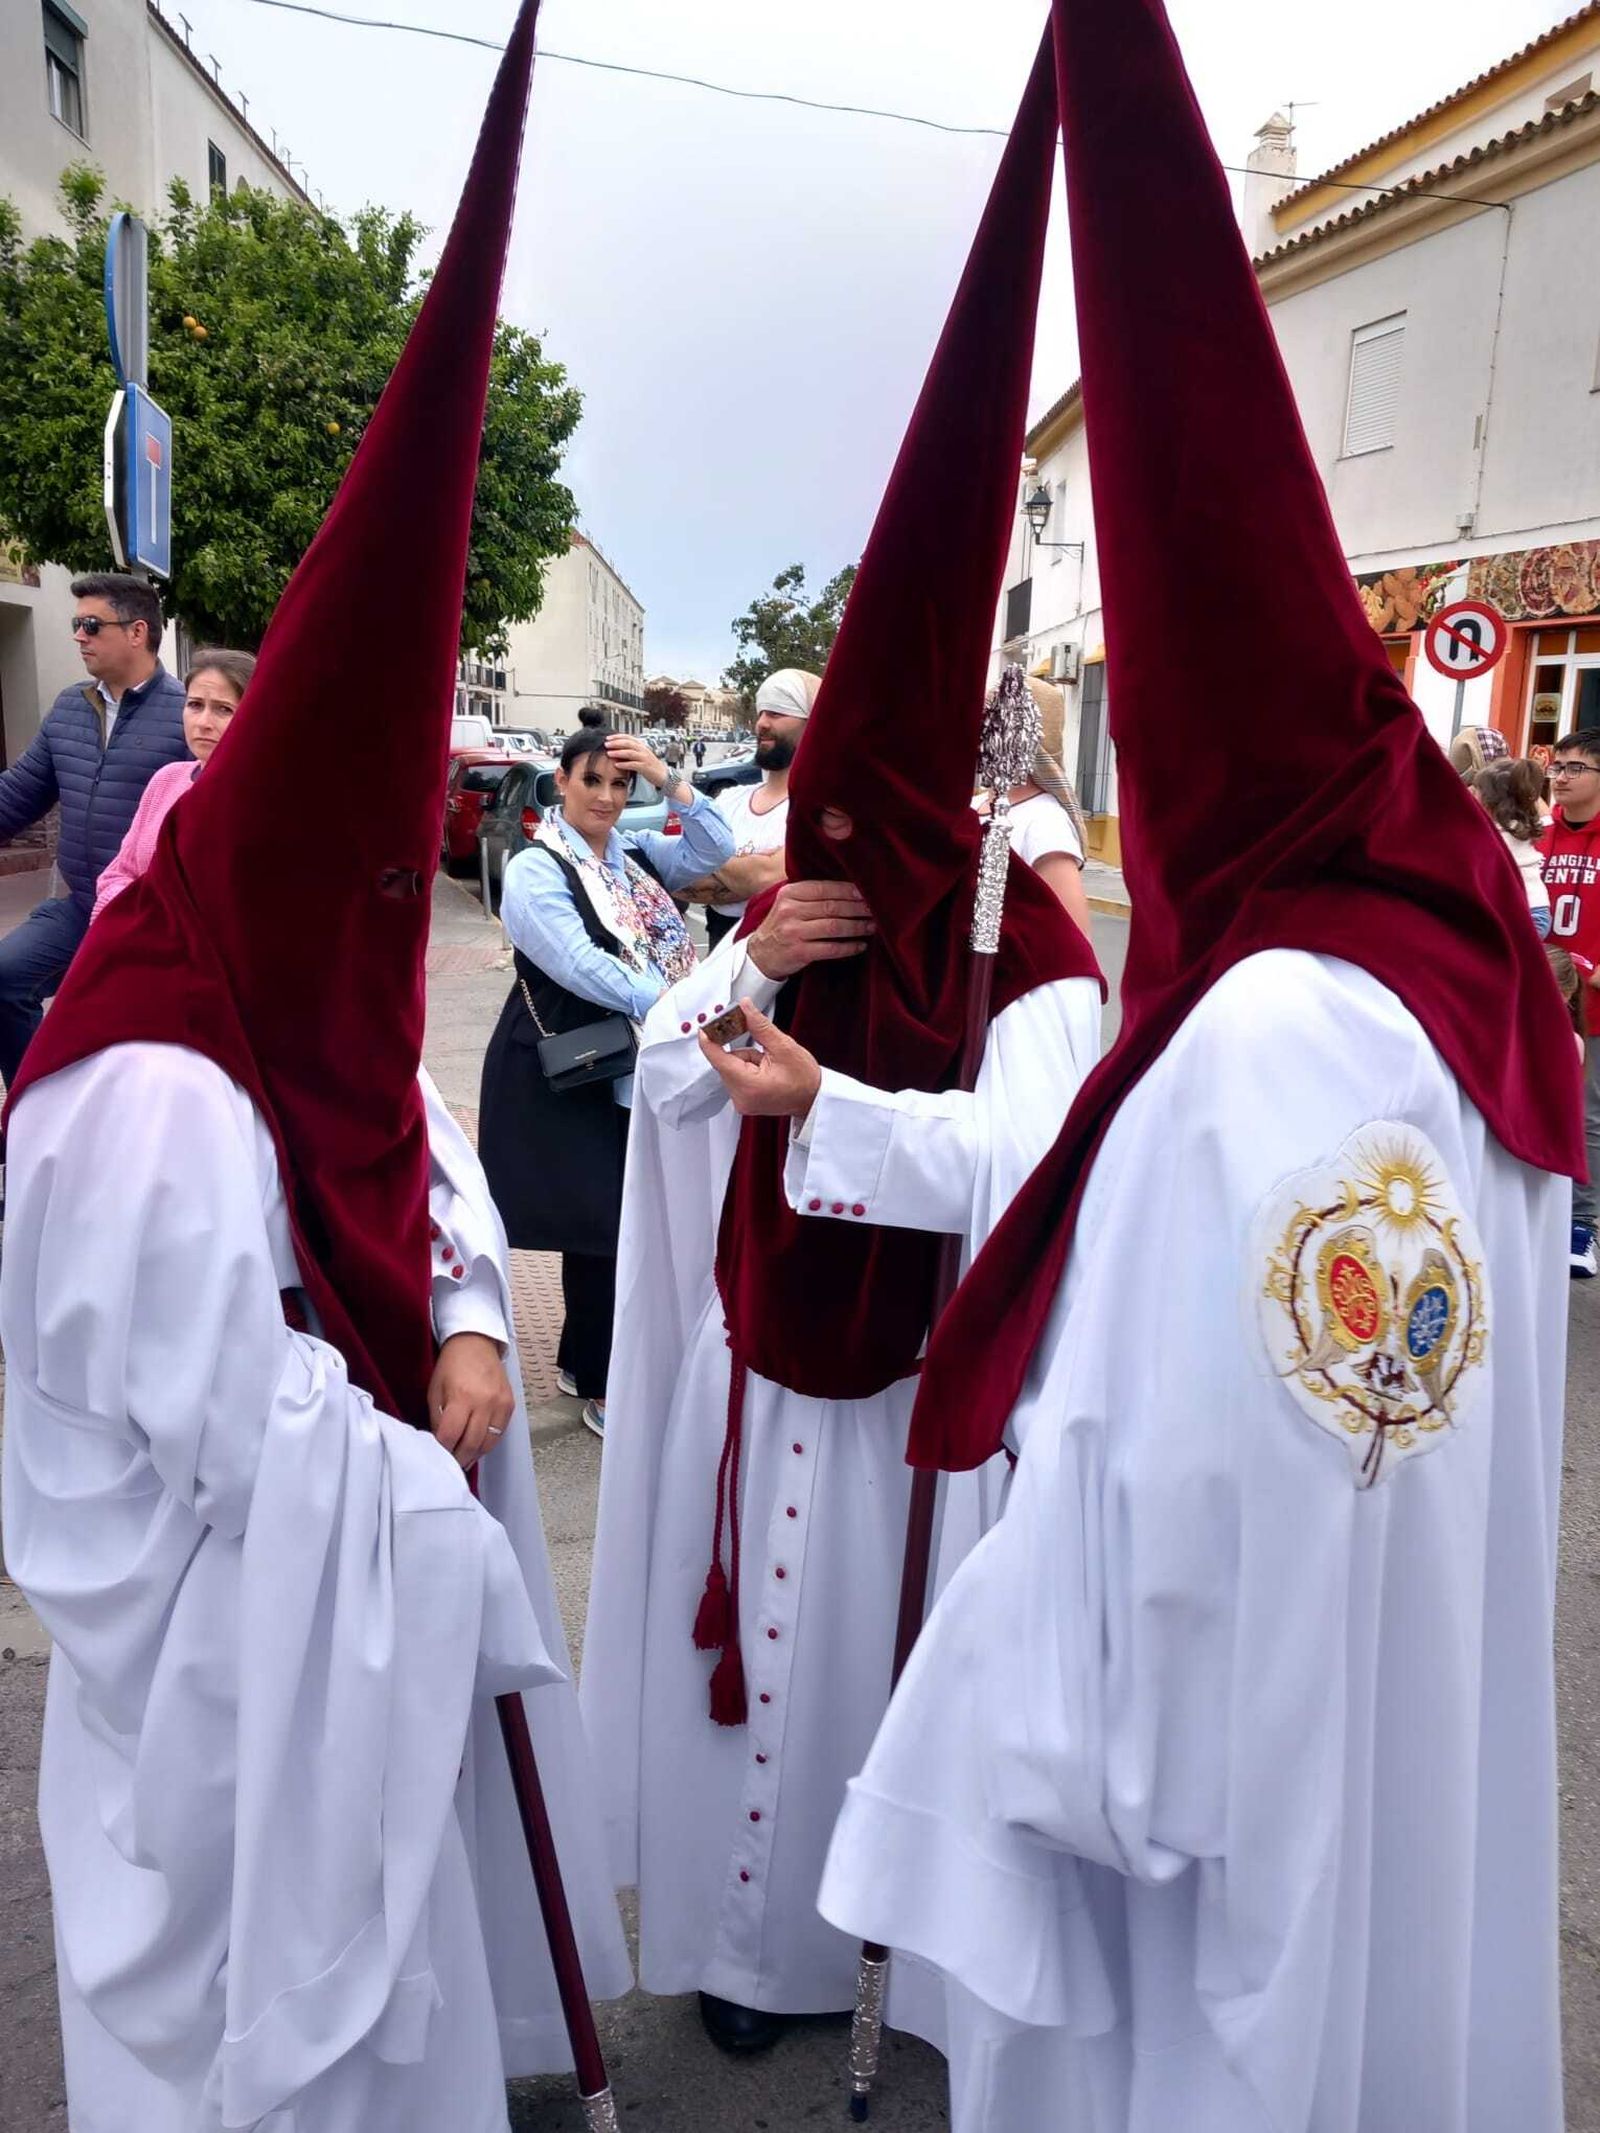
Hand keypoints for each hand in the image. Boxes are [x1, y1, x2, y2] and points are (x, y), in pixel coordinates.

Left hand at [428, 1331, 514, 1467]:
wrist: (476, 1344)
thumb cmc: (451, 1366)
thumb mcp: (435, 1390)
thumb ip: (438, 1418)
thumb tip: (440, 1443)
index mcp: (461, 1397)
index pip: (450, 1436)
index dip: (442, 1450)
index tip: (436, 1457)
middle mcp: (484, 1402)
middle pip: (471, 1444)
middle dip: (458, 1458)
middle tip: (449, 1465)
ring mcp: (500, 1405)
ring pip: (488, 1443)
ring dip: (474, 1455)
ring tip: (462, 1460)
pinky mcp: (509, 1406)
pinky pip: (499, 1434)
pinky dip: (487, 1444)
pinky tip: (476, 1447)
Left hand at [605, 733, 668, 788]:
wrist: (663, 775)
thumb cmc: (650, 765)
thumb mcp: (641, 755)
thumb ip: (631, 751)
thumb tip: (617, 749)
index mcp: (641, 746)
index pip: (628, 737)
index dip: (617, 737)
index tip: (608, 738)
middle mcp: (643, 750)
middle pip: (628, 743)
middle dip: (615, 743)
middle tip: (606, 744)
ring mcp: (644, 758)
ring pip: (630, 753)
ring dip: (618, 752)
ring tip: (609, 753)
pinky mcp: (645, 767)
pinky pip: (633, 765)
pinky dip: (624, 764)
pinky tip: (617, 765)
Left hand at [699, 999, 821, 1118]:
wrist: (814, 1099)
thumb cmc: (804, 1079)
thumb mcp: (784, 1046)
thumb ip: (760, 1026)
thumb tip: (745, 1007)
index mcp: (748, 1086)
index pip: (718, 1059)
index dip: (710, 1039)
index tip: (706, 1025)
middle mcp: (740, 1097)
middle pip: (726, 1062)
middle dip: (742, 1050)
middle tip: (763, 1049)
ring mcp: (741, 1101)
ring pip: (731, 1068)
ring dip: (746, 1059)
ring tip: (769, 1064)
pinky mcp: (743, 1100)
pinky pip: (736, 1076)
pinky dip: (747, 1068)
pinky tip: (765, 1070)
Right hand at [747, 879, 873, 979]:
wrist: (760, 954)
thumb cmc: (782, 925)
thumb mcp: (788, 903)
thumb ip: (811, 894)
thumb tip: (850, 887)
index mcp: (790, 893)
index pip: (824, 888)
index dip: (848, 891)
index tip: (866, 893)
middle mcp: (790, 911)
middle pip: (832, 907)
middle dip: (857, 908)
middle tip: (875, 910)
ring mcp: (794, 932)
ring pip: (834, 927)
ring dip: (857, 927)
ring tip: (872, 927)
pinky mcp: (799, 952)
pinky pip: (831, 948)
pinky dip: (848, 947)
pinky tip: (860, 945)